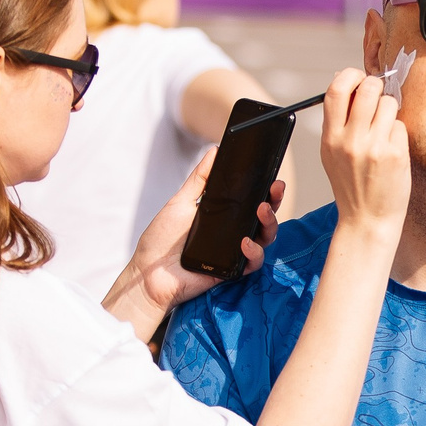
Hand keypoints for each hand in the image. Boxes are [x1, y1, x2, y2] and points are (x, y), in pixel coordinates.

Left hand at [104, 154, 282, 337]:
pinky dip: (253, 251)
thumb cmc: (162, 240)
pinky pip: (253, 261)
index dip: (265, 188)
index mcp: (224, 215)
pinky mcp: (233, 270)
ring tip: (262, 209)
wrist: (149, 273)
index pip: (251, 199)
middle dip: (275, 200)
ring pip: (265, 237)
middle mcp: (234, 232)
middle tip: (276, 187)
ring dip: (270, 222)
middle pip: (264, 216)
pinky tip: (244, 242)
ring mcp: (235, 251)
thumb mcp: (181, 202)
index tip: (272, 175)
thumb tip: (214, 151)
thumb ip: (200, 179)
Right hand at [317, 69, 409, 233]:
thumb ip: (337, 119)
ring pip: (388, 103)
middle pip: (367, 88)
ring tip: (385, 127)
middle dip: (376, 86)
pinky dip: (398, 131)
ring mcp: (374, 147)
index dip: (350, 75)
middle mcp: (350, 141)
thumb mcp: (332, 152)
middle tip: (378, 96)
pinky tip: (392, 147)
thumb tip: (344, 80)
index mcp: (330, 137)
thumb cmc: (352, 185)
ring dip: (390, 109)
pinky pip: (400, 125)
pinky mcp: (395, 155)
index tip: (358, 79)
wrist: (367, 220)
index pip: (336, 89)